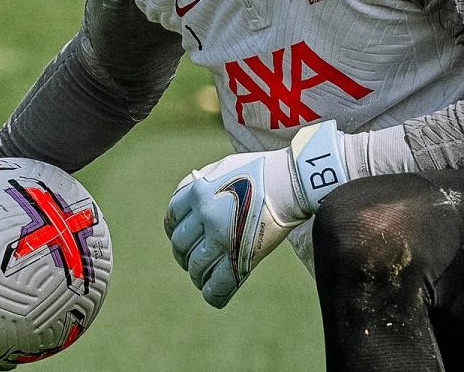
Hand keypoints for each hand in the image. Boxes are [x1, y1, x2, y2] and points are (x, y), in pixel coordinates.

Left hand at [164, 120, 347, 307]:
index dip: (175, 233)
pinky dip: (213, 294)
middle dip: (185, 257)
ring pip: (196, 267)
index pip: (172, 219)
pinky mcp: (239, 256)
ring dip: (199, 276)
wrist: (291, 181)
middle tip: (196, 261)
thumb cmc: (262, 171)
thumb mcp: (224, 167)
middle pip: (181, 246)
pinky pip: (216, 285)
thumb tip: (191, 197)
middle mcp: (204, 214)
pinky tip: (216, 296)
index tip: (183, 240)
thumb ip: (204, 183)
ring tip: (206, 278)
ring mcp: (220, 236)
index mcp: (197, 191)